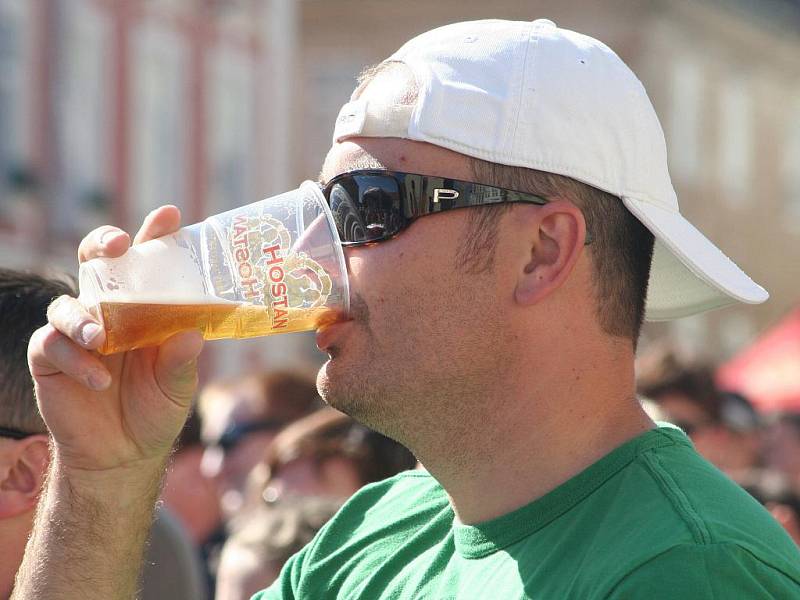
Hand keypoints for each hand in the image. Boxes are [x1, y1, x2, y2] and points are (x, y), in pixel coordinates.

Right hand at [28, 207, 204, 473]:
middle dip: (103, 245)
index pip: (149, 263)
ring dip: (83, 316)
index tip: (169, 215)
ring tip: (102, 339)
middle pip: (96, 262)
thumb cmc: (156, 409)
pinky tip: (98, 379)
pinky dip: (74, 359)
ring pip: (67, 303)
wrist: (124, 455)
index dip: (155, 235)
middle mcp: (109, 311)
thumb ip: (182, 360)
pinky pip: (52, 346)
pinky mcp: (51, 361)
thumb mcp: (178, 384)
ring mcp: (78, 333)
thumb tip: (193, 334)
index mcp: (145, 308)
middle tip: (119, 247)